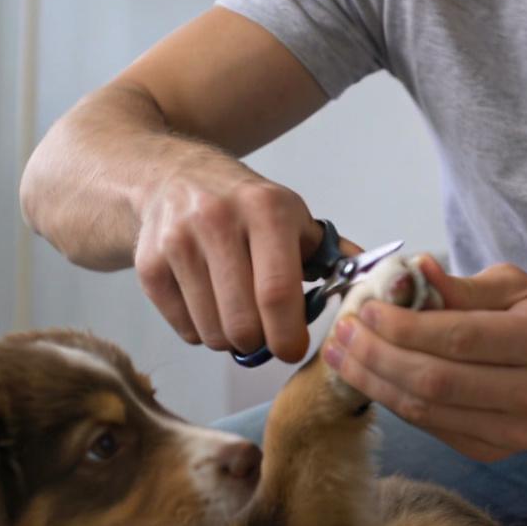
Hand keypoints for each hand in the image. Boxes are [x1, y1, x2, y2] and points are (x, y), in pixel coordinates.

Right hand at [133, 159, 347, 362]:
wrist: (172, 176)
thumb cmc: (246, 206)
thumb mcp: (292, 216)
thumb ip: (334, 255)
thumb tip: (377, 284)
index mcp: (266, 209)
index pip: (277, 292)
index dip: (288, 334)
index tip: (292, 349)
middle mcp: (217, 220)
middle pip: (242, 322)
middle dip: (259, 342)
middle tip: (265, 333)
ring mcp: (177, 241)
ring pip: (212, 332)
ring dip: (230, 338)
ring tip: (236, 312)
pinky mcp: (148, 263)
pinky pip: (183, 329)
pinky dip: (199, 330)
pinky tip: (207, 302)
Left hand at [322, 257, 526, 461]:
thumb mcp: (518, 287)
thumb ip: (463, 285)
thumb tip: (412, 269)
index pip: (461, 337)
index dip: (406, 327)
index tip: (366, 310)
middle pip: (437, 380)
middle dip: (378, 356)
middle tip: (342, 332)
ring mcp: (516, 431)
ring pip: (427, 411)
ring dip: (374, 382)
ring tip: (341, 354)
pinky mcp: (495, 452)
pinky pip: (431, 427)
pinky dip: (394, 401)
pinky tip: (370, 376)